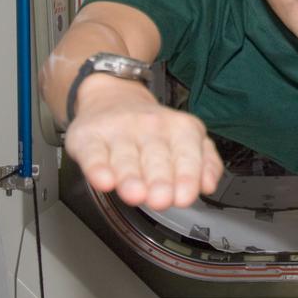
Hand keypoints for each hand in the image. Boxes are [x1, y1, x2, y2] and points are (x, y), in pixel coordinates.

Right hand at [63, 74, 223, 209]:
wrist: (112, 98)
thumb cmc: (153, 131)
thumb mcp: (187, 139)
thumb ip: (204, 162)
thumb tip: (209, 184)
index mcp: (180, 129)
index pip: (186, 154)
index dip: (187, 177)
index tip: (184, 197)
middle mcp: (150, 126)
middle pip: (156, 158)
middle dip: (160, 181)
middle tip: (161, 199)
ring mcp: (118, 130)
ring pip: (126, 158)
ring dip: (131, 178)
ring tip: (136, 194)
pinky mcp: (89, 137)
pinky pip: (93, 154)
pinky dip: (98, 169)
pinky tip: (104, 181)